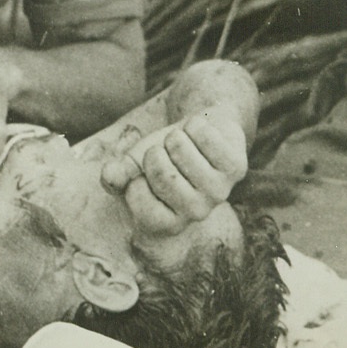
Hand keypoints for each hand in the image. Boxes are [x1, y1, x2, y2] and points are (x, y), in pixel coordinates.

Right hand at [100, 113, 247, 236]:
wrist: (198, 132)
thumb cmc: (163, 153)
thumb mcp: (135, 163)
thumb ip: (118, 173)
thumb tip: (110, 177)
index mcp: (168, 221)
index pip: (138, 199)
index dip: (135, 176)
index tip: (146, 174)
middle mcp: (195, 213)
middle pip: (163, 174)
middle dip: (156, 151)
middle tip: (167, 154)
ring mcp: (218, 192)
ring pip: (181, 149)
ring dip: (176, 136)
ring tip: (184, 143)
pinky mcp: (236, 169)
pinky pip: (203, 136)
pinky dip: (195, 126)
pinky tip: (201, 136)